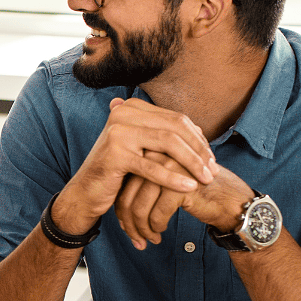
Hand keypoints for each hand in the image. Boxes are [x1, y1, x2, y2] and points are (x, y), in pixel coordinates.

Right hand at [55, 98, 216, 233]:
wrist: (86, 192)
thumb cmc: (118, 172)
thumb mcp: (142, 149)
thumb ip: (165, 136)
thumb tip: (202, 133)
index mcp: (132, 108)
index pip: (176, 118)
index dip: (198, 138)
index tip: (211, 158)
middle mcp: (123, 113)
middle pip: (175, 128)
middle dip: (199, 150)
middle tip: (214, 170)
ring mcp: (117, 132)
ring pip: (168, 144)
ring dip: (192, 163)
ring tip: (206, 179)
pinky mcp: (115, 154)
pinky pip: (152, 166)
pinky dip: (173, 178)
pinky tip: (189, 188)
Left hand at [115, 152, 253, 248]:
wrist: (230, 200)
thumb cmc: (195, 195)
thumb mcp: (164, 188)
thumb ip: (143, 191)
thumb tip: (119, 212)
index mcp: (149, 154)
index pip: (124, 186)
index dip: (121, 210)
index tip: (126, 227)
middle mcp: (156, 158)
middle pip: (128, 197)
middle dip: (129, 224)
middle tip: (135, 240)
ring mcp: (169, 171)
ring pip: (139, 208)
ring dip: (142, 230)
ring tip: (148, 240)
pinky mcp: (181, 186)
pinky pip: (157, 214)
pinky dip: (156, 228)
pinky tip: (160, 234)